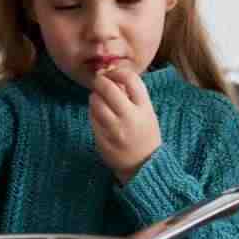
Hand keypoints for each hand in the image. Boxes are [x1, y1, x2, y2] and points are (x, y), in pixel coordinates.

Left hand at [89, 67, 160, 184]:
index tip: (114, 73)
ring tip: (99, 98)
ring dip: (94, 96)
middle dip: (101, 80)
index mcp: (145, 109)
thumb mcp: (147, 113)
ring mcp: (114, 130)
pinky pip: (92, 117)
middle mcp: (130, 118)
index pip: (131, 79)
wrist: (143, 166)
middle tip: (100, 81)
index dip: (118, 72)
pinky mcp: (102, 139)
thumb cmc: (145, 135)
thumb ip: (133, 95)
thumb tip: (112, 74)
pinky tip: (98, 113)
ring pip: (96, 102)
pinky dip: (93, 111)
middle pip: (108, 88)